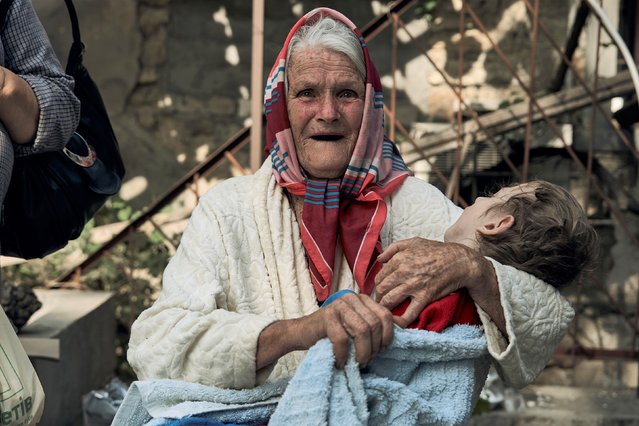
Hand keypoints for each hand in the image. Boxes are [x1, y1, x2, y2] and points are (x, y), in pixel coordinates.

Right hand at [256, 293, 393, 370]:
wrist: (302, 333)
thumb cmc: (333, 332)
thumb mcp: (358, 325)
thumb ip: (377, 322)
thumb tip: (404, 325)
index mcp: (362, 298)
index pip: (385, 314)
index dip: (387, 335)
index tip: (381, 350)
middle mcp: (351, 298)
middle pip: (374, 324)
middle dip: (374, 347)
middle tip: (366, 360)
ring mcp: (338, 305)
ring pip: (362, 331)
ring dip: (362, 353)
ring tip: (357, 363)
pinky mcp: (326, 317)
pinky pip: (342, 339)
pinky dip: (343, 355)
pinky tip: (341, 362)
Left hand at [375, 237, 490, 327]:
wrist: (459, 260)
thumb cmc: (436, 250)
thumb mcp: (413, 242)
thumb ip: (393, 248)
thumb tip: (380, 259)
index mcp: (399, 259)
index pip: (379, 277)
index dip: (378, 285)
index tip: (380, 290)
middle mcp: (403, 272)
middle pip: (381, 289)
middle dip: (379, 297)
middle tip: (381, 302)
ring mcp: (413, 286)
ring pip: (389, 301)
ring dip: (384, 308)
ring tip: (385, 311)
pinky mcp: (424, 297)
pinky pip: (408, 313)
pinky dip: (399, 321)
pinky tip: (394, 323)